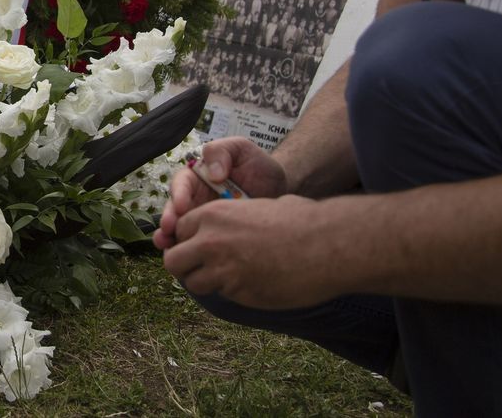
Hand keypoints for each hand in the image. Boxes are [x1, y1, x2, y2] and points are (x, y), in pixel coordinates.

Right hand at [153, 137, 285, 250]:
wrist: (280, 189)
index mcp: (197, 176)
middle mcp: (195, 198)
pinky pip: (198, 243)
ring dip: (171, 238)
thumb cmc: (258, 166)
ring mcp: (203, 218)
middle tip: (170, 230)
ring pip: (180, 229)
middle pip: (175, 209)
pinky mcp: (213, 235)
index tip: (182, 207)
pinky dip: (191, 252)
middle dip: (169, 220)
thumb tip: (212, 173)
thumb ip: (222, 151)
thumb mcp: (241, 149)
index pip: (181, 184)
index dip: (178, 195)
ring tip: (168, 247)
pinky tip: (188, 260)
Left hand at [160, 194, 343, 308]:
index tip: (198, 246)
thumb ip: (231, 218)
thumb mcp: (257, 206)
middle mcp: (210, 243)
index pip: (179, 230)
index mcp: (212, 215)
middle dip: (184, 265)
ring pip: (193, 283)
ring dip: (205, 282)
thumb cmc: (300, 220)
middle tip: (201, 267)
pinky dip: (232, 292)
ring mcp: (224, 272)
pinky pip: (223, 295)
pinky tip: (252, 283)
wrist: (329, 245)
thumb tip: (222, 227)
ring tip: (228, 277)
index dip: (187, 239)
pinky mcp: (240, 295)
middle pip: (173, 261)